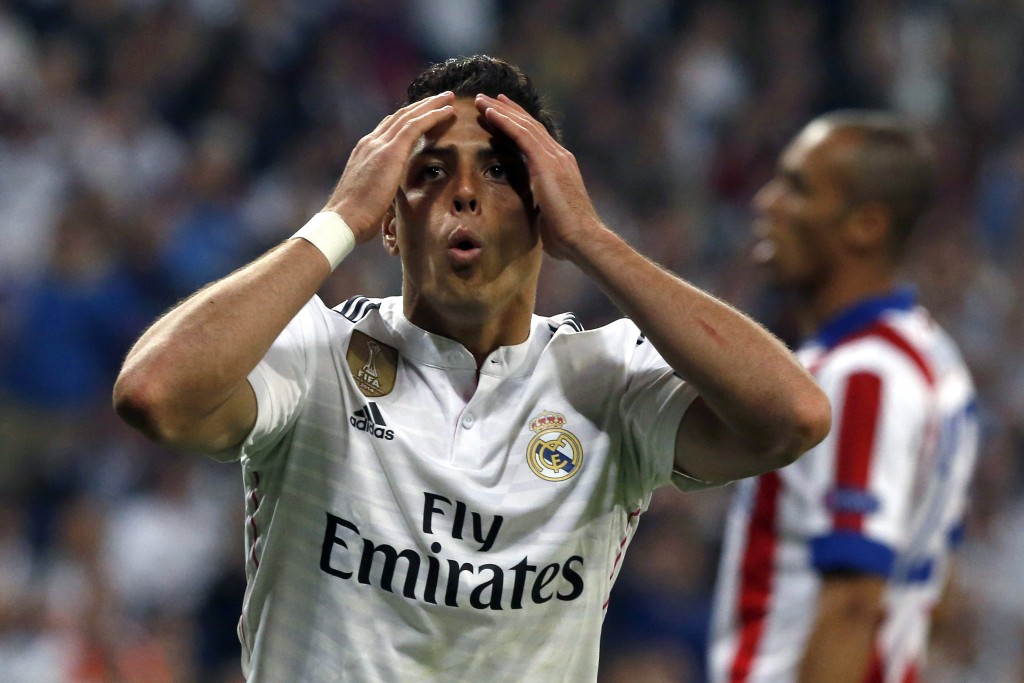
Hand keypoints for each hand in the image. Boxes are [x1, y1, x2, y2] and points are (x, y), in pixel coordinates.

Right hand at [323, 92, 456, 242]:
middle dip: (421, 106)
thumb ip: (381, 187)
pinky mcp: (390, 151)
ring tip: (449, 98)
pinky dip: (433, 116)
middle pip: (400, 116)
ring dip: (431, 105)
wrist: (343, 219)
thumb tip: (389, 195)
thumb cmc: (356, 218)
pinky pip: (415, 126)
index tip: (423, 114)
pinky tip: (447, 111)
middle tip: (441, 98)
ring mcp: (378, 144)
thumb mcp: (370, 196)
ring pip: (409, 116)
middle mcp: (370, 142)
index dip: (407, 118)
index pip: (389, 128)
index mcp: (365, 152)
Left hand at [475, 93, 603, 259]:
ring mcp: (555, 157)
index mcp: (560, 167)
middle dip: (507, 110)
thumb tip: (525, 210)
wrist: (583, 239)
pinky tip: (489, 112)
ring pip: (524, 125)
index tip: (501, 114)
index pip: (536, 138)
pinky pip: (522, 135)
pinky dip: (504, 121)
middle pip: (530, 125)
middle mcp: (559, 156)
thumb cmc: (566, 236)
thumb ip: (536, 203)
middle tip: (487, 98)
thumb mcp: (546, 214)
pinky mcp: (547, 163)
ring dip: (501, 110)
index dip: (518, 124)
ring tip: (480, 100)